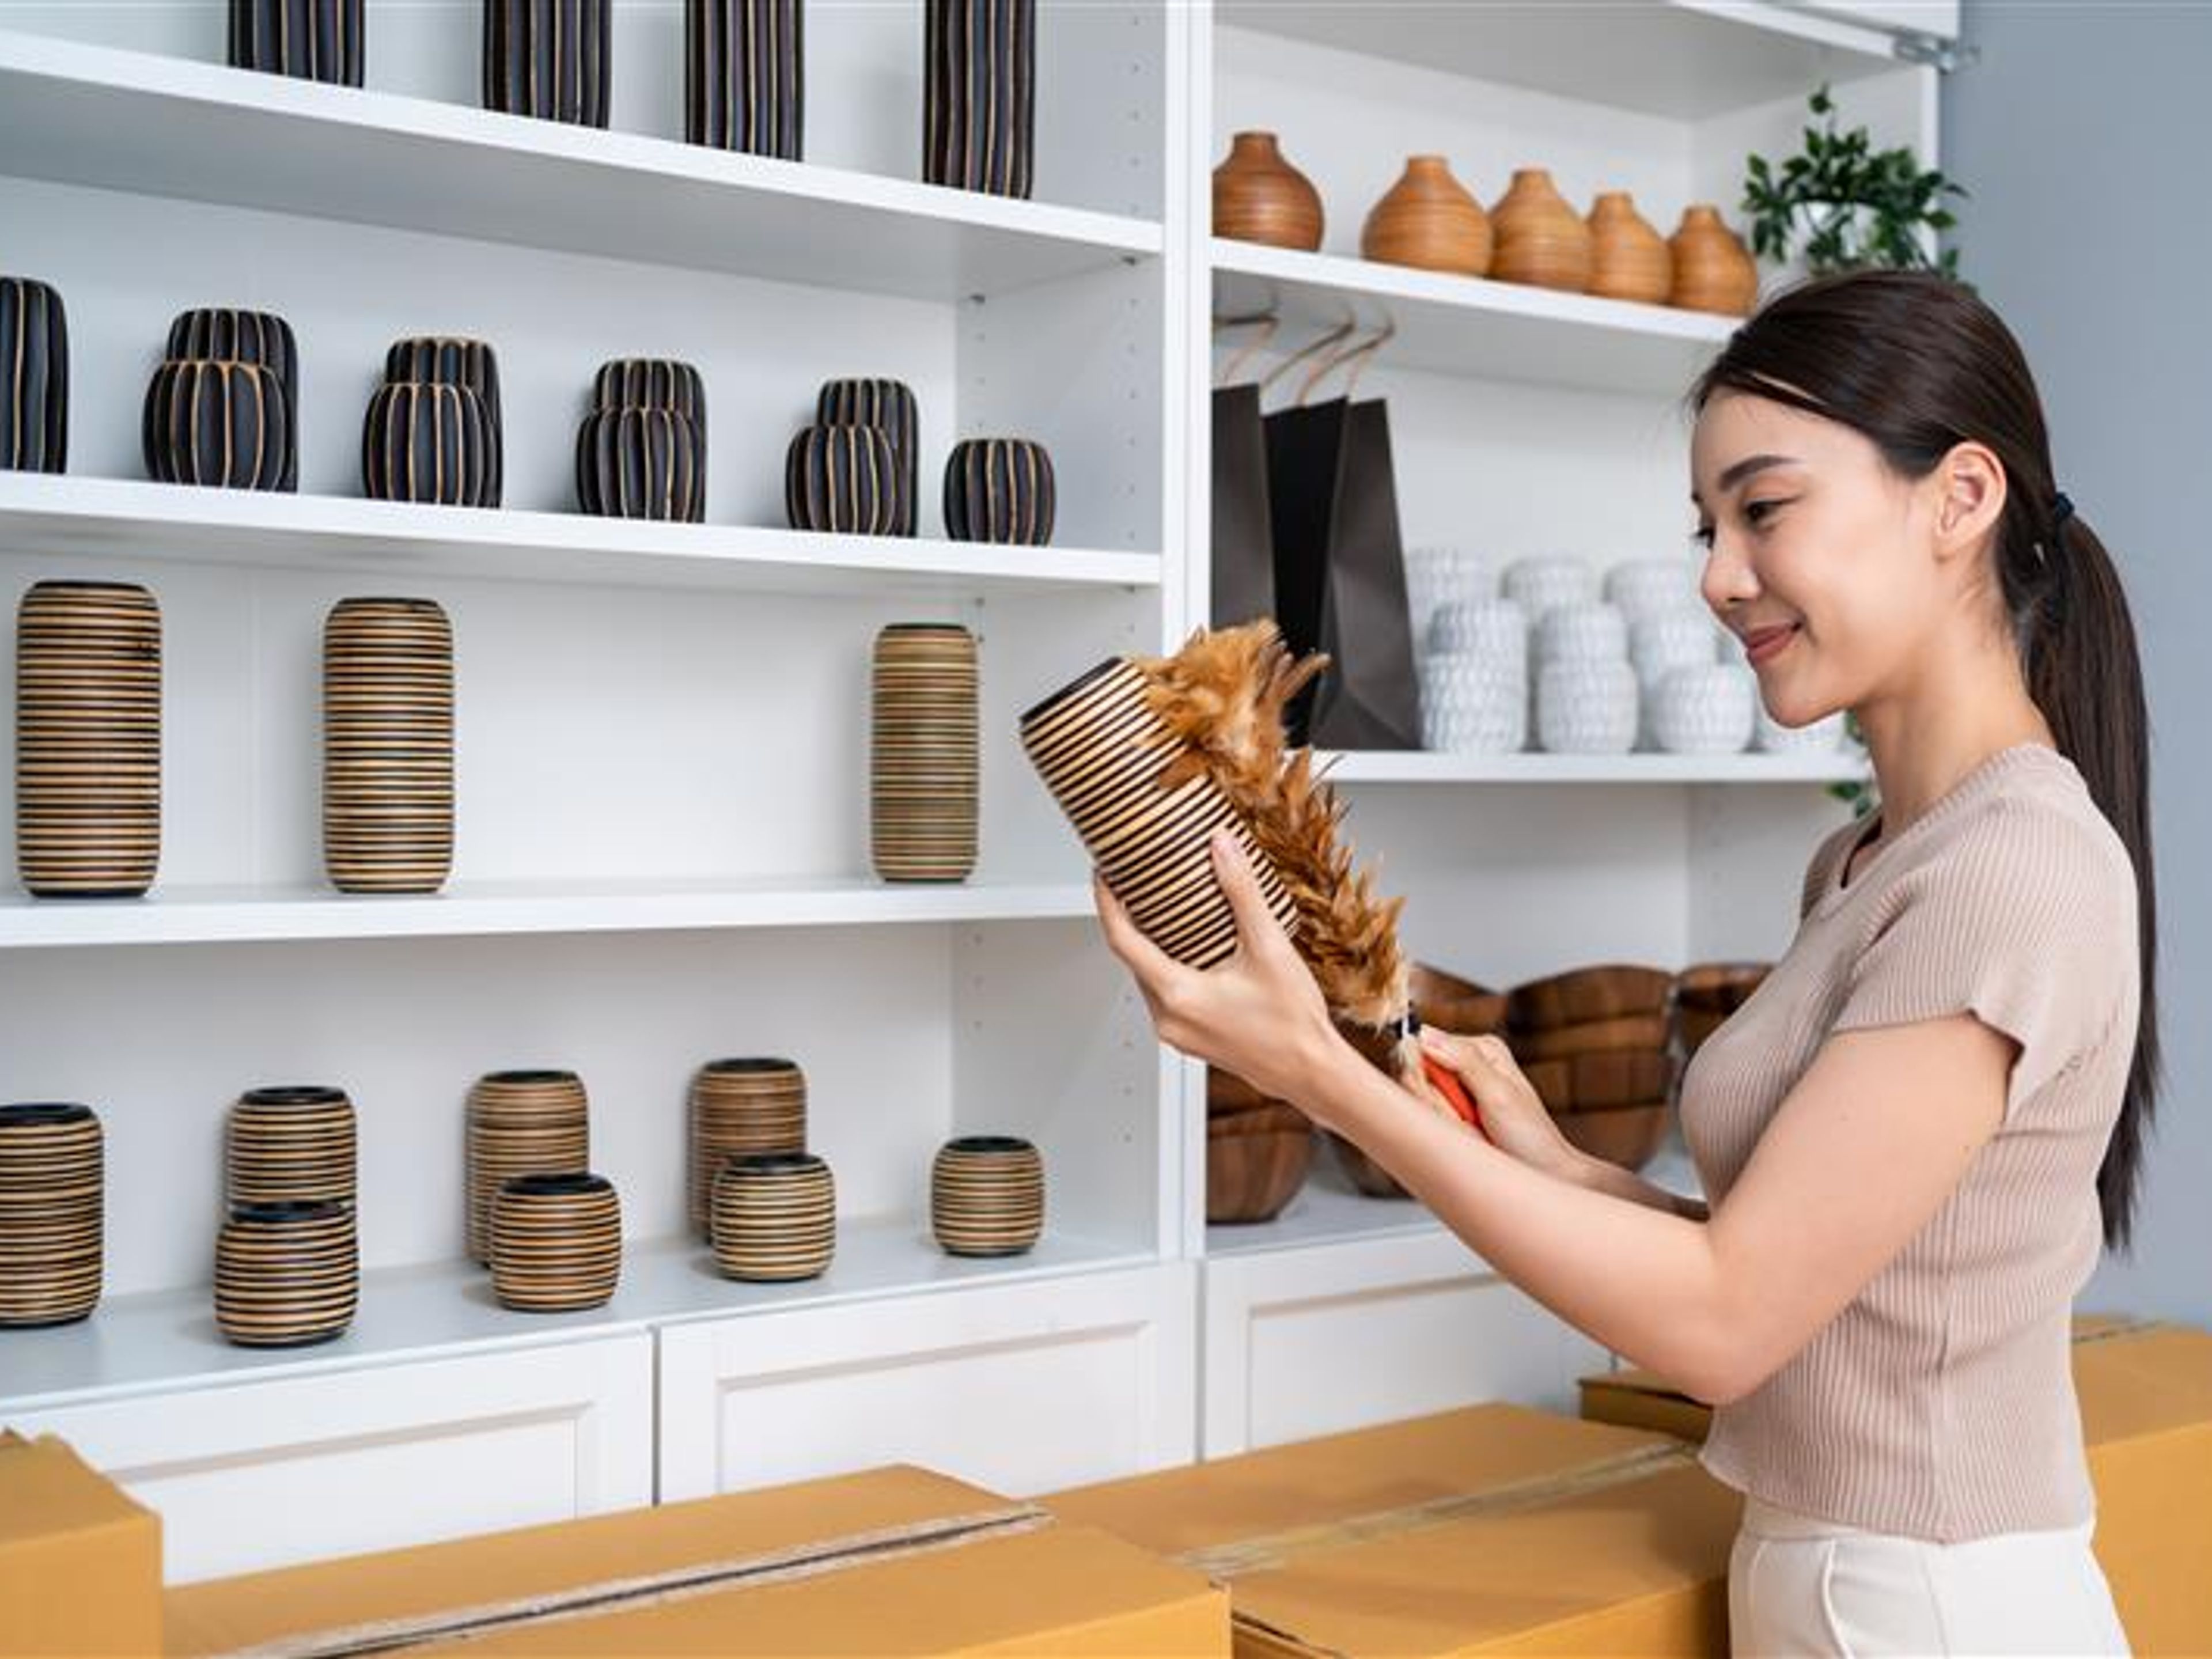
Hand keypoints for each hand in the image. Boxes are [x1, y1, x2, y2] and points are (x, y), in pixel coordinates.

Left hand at [1093, 830, 1344, 1111]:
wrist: (1312, 1072)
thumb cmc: (1293, 1023)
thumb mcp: (1269, 947)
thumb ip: (1242, 892)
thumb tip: (1222, 847)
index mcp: (1178, 996)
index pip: (1121, 940)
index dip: (1106, 902)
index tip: (1104, 874)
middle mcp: (1169, 1019)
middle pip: (1132, 958)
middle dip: (1129, 918)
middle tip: (1135, 882)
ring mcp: (1177, 1033)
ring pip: (1148, 977)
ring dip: (1150, 944)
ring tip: (1161, 909)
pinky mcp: (1190, 1038)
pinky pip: (1165, 995)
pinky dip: (1168, 966)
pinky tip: (1189, 948)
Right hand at [1415, 1026, 1587, 1183]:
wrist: (1544, 1170)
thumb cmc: (1530, 1136)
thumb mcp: (1498, 1094)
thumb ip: (1463, 1061)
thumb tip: (1425, 1036)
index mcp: (1480, 1047)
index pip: (1422, 1042)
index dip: (1420, 1072)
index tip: (1440, 1096)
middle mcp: (1467, 1062)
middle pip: (1418, 1072)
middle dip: (1436, 1101)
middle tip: (1466, 1119)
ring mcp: (1459, 1088)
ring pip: (1420, 1097)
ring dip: (1444, 1118)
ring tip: (1472, 1129)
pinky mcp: (1452, 1111)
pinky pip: (1429, 1116)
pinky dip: (1445, 1129)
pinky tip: (1467, 1136)